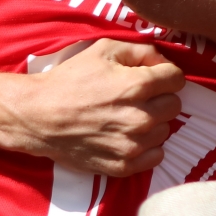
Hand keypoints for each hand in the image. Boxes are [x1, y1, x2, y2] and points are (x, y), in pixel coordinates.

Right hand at [4, 40, 185, 176]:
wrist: (39, 116)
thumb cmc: (70, 80)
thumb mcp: (103, 50)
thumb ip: (141, 51)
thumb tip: (164, 63)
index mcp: (137, 85)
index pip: (177, 78)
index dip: (166, 74)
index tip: (153, 77)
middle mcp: (140, 117)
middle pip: (174, 105)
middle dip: (160, 98)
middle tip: (138, 97)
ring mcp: (133, 144)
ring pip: (165, 131)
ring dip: (153, 123)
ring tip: (128, 117)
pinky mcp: (123, 165)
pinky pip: (156, 157)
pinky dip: (147, 147)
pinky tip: (128, 137)